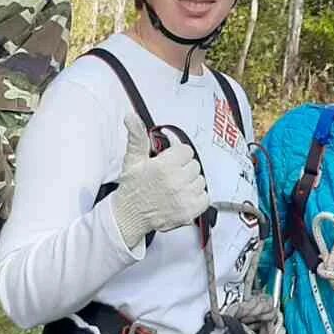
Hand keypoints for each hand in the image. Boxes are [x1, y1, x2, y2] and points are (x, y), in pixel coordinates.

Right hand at [110, 114, 209, 247]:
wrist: (129, 216)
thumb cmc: (132, 189)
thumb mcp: (132, 160)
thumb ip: (136, 136)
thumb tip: (131, 117)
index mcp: (163, 166)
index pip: (186, 151)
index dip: (178, 155)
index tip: (170, 161)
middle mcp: (175, 181)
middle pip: (194, 165)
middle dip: (184, 168)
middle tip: (170, 175)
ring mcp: (183, 198)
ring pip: (200, 181)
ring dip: (191, 183)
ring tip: (176, 187)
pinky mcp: (188, 212)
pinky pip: (205, 198)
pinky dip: (197, 198)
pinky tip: (183, 197)